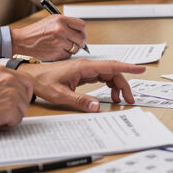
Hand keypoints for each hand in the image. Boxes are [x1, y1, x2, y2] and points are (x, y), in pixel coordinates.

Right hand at [0, 66, 32, 132]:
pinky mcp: (11, 109)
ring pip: (22, 111)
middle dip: (15, 108)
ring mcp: (12, 94)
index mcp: (3, 70)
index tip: (15, 103)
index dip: (22, 95)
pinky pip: (16, 122)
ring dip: (9, 118)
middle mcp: (10, 79)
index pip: (26, 82)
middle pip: (26, 98)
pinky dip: (4, 126)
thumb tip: (11, 92)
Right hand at [11, 15, 86, 60]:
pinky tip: (56, 51)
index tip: (81, 35)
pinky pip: (68, 55)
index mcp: (60, 19)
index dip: (83, 31)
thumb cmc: (34, 33)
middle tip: (75, 44)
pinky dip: (64, 55)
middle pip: (81, 38)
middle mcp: (61, 30)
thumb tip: (79, 31)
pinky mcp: (56, 53)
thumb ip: (65, 24)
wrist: (20, 42)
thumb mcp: (50, 21)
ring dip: (71, 49)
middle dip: (79, 42)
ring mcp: (59, 42)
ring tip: (61, 47)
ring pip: (75, 48)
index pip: (81, 25)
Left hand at [19, 60, 145, 110]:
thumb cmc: (43, 82)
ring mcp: (85, 69)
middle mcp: (87, 66)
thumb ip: (80, 101)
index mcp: (84, 67)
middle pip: (113, 72)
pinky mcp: (82, 73)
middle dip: (124, 84)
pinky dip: (108, 85)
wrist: (31, 76)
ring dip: (116, 85)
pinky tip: (109, 94)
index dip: (128, 68)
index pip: (111, 66)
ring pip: (108, 75)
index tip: (141, 69)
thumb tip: (96, 106)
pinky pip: (101, 77)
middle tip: (130, 99)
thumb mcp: (60, 94)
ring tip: (120, 99)